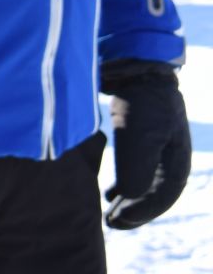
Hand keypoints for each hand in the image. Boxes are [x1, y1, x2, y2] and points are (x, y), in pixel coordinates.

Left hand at [101, 60, 191, 227]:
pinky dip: (125, 183)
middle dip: (134, 211)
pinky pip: (136, 167)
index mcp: (177, 159)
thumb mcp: (140, 138)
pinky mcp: (139, 133)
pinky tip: (110, 191)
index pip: (162, 197)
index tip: (116, 220)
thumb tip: (130, 198)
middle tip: (110, 224)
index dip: (141, 212)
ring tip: (110, 212)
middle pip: (155, 193)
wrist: (134, 64)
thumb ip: (137, 171)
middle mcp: (170, 155)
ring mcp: (156, 144)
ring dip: (129, 199)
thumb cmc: (141, 101)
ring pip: (144, 182)